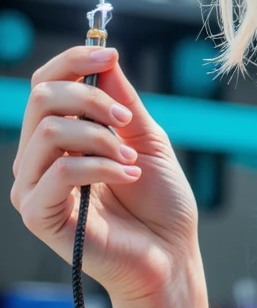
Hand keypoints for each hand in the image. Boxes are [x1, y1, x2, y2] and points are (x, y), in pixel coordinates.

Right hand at [10, 45, 199, 307]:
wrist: (171, 252)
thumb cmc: (159, 201)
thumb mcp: (145, 137)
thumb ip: (120, 100)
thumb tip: (105, 59)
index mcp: (60, 137)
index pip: (46, 84)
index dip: (74, 61)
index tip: (109, 55)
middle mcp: (39, 159)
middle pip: (40, 99)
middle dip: (90, 97)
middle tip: (126, 119)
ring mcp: (35, 188)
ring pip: (49, 131)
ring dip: (100, 136)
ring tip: (130, 157)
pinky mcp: (39, 216)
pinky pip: (59, 172)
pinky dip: (100, 166)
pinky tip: (127, 174)